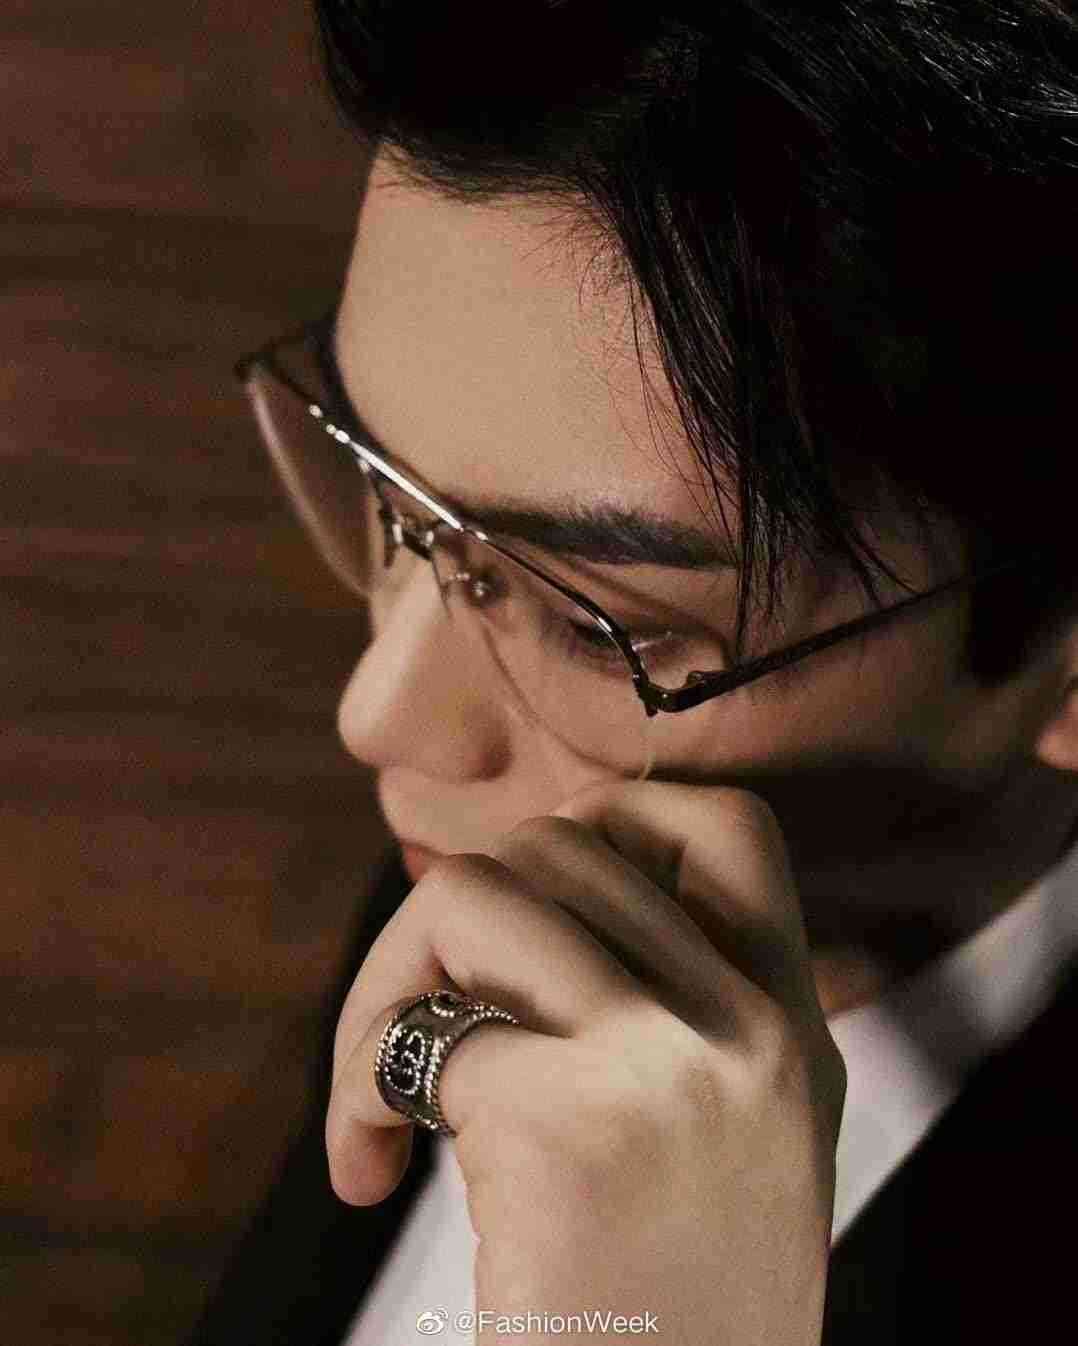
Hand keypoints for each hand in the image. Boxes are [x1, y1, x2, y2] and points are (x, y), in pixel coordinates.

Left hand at [327, 783, 845, 1344]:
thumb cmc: (669, 1304)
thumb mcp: (724, 1133)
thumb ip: (655, 1003)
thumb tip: (492, 872)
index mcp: (792, 1024)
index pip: (727, 825)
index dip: (610, 823)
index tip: (535, 903)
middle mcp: (750, 1026)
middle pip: (556, 848)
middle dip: (446, 919)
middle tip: (417, 1027)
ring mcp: (668, 1064)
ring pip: (477, 894)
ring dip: (386, 983)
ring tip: (380, 1094)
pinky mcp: (570, 1126)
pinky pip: (423, 1031)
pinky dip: (359, 1083)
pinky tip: (367, 1167)